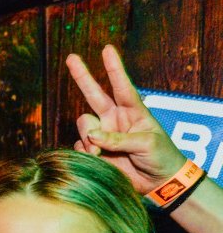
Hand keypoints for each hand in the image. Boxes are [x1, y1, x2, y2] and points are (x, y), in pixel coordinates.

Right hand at [66, 45, 186, 191]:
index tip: (107, 50)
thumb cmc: (160, 157)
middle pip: (94, 94)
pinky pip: (80, 147)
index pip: (122, 86)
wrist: (157, 182)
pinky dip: (85, 153)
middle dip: (82, 76)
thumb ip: (118, 139)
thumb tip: (92, 136)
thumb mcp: (146, 144)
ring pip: (84, 125)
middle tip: (71, 58)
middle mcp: (115, 119)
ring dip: (88, 139)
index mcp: (133, 111)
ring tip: (99, 154)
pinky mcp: (95, 152)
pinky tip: (97, 160)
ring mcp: (103, 135)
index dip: (114, 68)